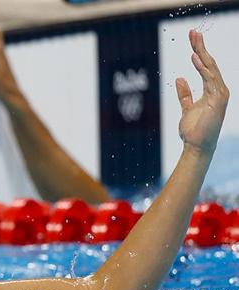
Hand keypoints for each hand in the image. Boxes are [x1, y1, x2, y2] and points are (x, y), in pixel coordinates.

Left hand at [176, 30, 229, 155]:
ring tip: (194, 40)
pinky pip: (210, 80)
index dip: (199, 52)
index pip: (205, 67)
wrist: (196, 146)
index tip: (192, 39)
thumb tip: (180, 78)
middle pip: (210, 64)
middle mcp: (218, 90)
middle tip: (193, 32)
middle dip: (201, 47)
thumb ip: (185, 94)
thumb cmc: (193, 130)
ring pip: (211, 69)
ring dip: (202, 54)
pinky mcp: (218, 100)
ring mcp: (220, 94)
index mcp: (212, 90)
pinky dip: (203, 69)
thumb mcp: (186, 108)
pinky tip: (195, 58)